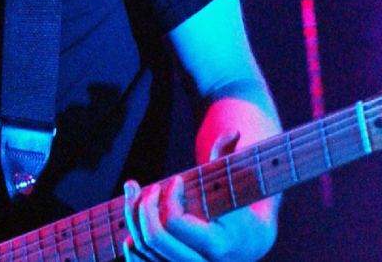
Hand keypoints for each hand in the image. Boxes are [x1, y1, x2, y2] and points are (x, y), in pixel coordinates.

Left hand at [123, 130, 277, 261]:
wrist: (249, 245)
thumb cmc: (241, 208)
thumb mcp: (238, 184)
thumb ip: (230, 158)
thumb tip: (233, 132)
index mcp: (217, 244)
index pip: (174, 222)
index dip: (169, 196)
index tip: (176, 180)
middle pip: (153, 238)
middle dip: (143, 208)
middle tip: (149, 188)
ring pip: (142, 251)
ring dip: (132, 219)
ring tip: (134, 194)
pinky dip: (132, 242)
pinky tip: (136, 219)